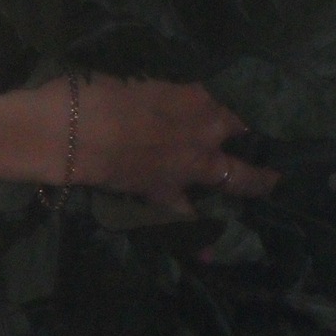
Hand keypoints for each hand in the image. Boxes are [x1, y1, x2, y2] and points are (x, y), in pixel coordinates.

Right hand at [0, 75, 277, 213]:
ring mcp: (189, 166)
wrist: (66, 133)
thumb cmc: (90, 94)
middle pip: (245, 134)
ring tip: (266, 185)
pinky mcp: (166, 195)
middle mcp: (201, 130)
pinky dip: (200, 236)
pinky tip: (210, 253)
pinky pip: (189, 218)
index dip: (237, 106)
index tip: (242, 109)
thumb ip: (158, 96)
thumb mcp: (130, 83)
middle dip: (258, 139)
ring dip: (254, 182)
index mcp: (191, 95)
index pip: (229, 99)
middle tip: (269, 145)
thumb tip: (161, 103)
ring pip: (238, 178)